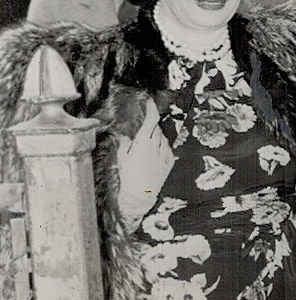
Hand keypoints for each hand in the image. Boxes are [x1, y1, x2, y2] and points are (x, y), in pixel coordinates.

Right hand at [115, 100, 174, 231]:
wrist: (140, 197)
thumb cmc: (128, 178)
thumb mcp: (122, 158)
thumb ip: (124, 144)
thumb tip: (125, 136)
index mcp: (143, 142)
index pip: (151, 119)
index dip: (151, 108)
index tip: (149, 102)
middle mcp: (156, 146)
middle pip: (156, 128)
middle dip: (150, 128)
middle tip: (142, 136)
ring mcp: (165, 154)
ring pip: (162, 138)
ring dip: (156, 139)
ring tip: (146, 150)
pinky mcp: (170, 163)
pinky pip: (167, 149)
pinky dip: (162, 149)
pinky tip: (154, 157)